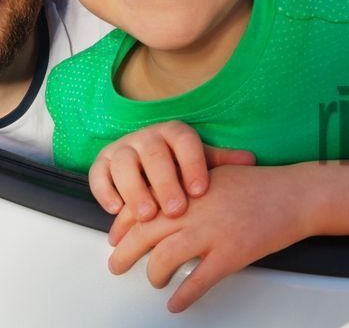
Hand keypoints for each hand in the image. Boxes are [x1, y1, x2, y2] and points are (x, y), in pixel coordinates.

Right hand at [89, 121, 254, 230]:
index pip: (184, 141)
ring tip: (147, 215)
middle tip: (174, 210)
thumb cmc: (179, 164)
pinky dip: (105, 191)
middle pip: (153, 154)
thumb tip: (250, 161)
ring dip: (134, 189)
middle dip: (163, 182)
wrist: (147, 157)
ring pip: (123, 163)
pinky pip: (98, 174)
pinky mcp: (102, 163)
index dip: (191, 164)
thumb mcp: (202, 160)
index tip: (200, 190)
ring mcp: (122, 149)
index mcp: (173, 133)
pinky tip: (116, 209)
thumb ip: (222, 161)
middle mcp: (146, 138)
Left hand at [108, 164, 310, 312]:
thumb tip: (158, 202)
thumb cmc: (255, 184)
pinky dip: (183, 296)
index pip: (141, 207)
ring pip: (165, 258)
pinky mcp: (231, 254)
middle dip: (125, 253)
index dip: (123, 226)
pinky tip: (176, 304)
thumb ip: (184, 184)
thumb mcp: (212, 172)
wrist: (293, 194)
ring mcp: (211, 232)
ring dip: (153, 275)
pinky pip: (198, 281)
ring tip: (154, 282)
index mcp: (185, 187)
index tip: (115, 238)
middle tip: (116, 266)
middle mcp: (192, 209)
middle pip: (144, 234)